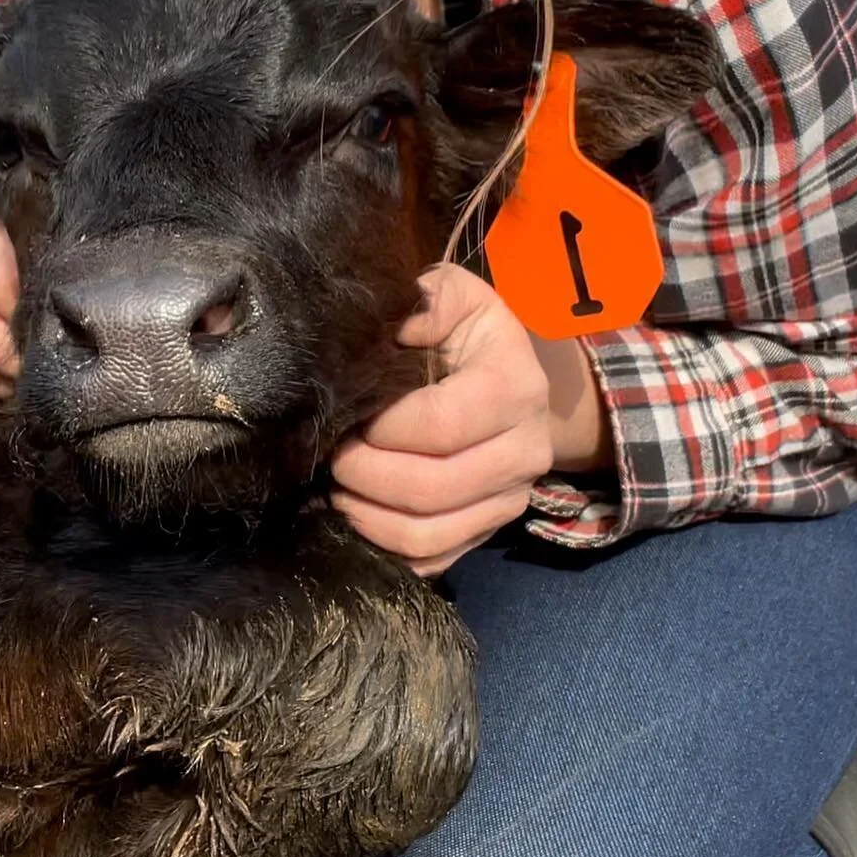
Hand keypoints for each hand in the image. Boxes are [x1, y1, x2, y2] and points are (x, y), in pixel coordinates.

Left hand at [332, 264, 609, 575]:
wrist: (514, 379)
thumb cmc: (469, 334)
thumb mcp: (457, 296)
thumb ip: (429, 299)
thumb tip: (401, 325)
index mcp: (516, 387)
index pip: (440, 424)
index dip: (382, 427)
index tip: (347, 412)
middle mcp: (526, 451)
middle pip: (431, 487)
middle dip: (364, 474)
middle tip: (330, 453)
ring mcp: (510, 499)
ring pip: (428, 533)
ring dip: (367, 516)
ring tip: (338, 486)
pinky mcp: (489, 531)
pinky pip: (432, 559)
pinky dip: (384, 545)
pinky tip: (359, 512)